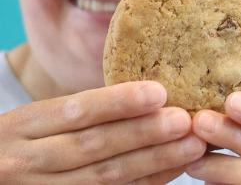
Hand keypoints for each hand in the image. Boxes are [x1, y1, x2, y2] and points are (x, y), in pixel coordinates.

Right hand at [0, 81, 205, 183]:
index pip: (75, 112)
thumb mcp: (34, 120)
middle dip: (145, 133)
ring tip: (192, 145)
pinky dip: (146, 184)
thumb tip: (148, 93)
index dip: (118, 102)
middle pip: (94, 146)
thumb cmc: (21, 141)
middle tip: (185, 120)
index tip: (159, 92)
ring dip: (154, 161)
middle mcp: (28, 162)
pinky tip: (174, 170)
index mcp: (23, 126)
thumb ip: (79, 110)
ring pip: (106, 178)